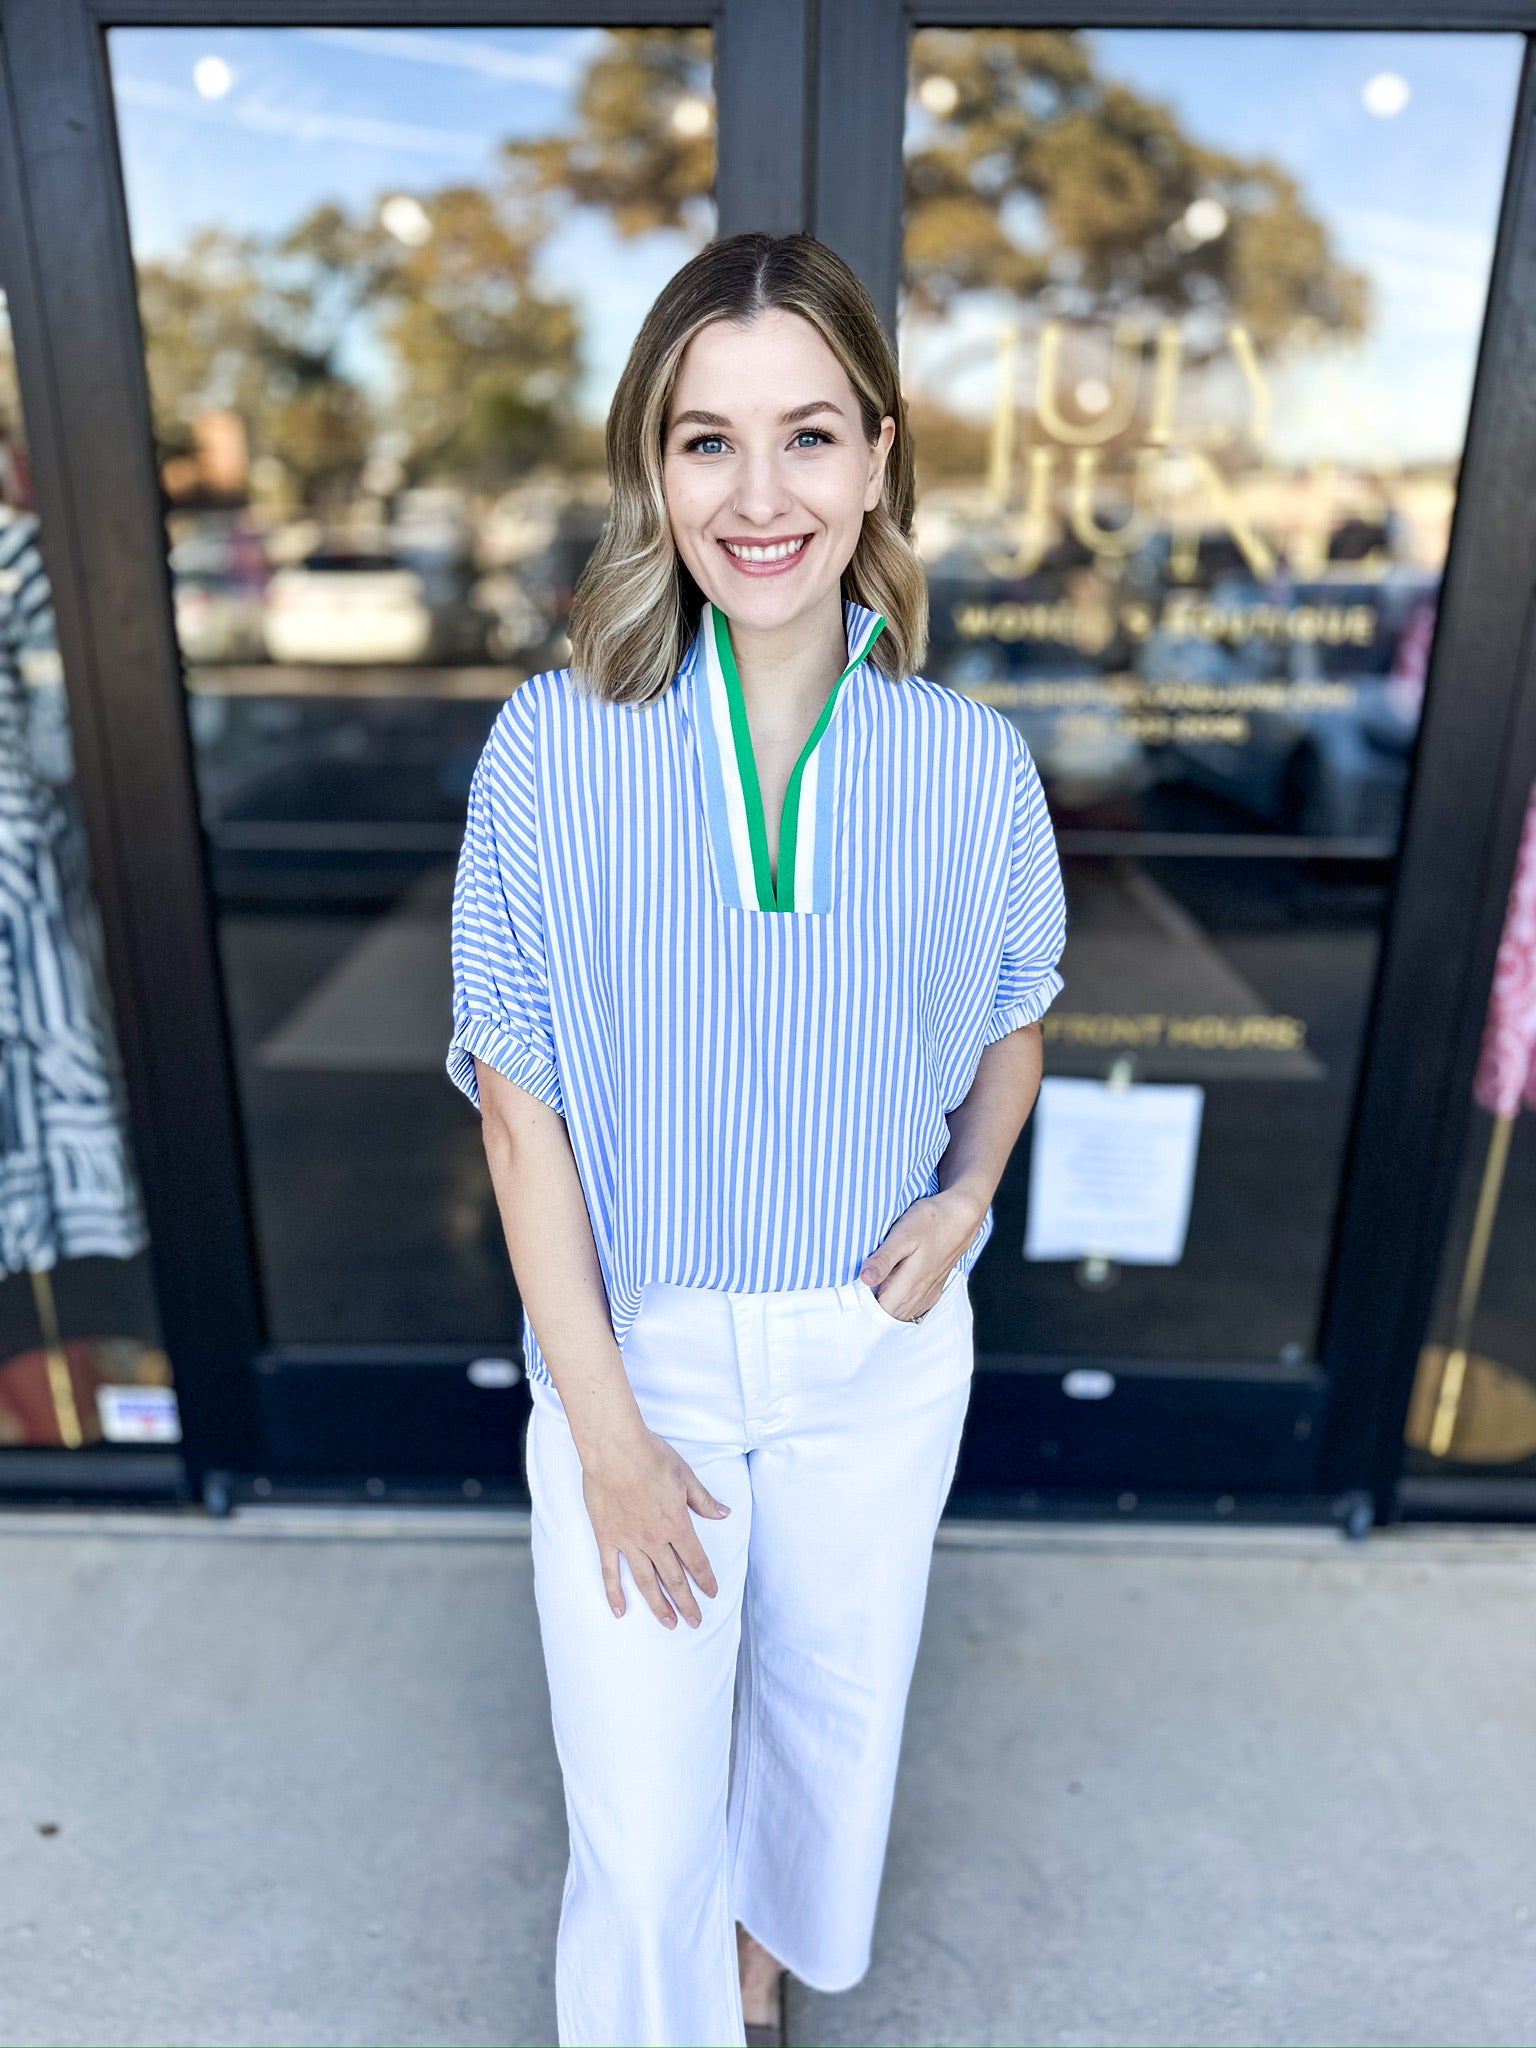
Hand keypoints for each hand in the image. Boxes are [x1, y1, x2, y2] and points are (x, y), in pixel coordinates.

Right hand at [580, 1423, 730, 1627]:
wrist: (614, 1449)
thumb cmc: (651, 1457)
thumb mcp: (686, 1475)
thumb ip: (703, 1500)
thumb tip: (724, 1514)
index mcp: (676, 1524)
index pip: (695, 1559)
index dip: (705, 1579)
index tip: (712, 1594)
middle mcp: (654, 1539)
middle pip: (674, 1577)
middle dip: (687, 1602)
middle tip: (695, 1622)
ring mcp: (628, 1541)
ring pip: (646, 1581)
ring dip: (659, 1605)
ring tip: (669, 1623)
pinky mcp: (606, 1537)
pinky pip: (610, 1571)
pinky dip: (614, 1592)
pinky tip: (620, 1610)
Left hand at [858, 1186, 985, 1322]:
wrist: (961, 1216)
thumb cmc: (930, 1221)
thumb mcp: (902, 1235)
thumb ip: (884, 1259)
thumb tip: (866, 1279)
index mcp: (908, 1285)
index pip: (878, 1312)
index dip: (863, 1305)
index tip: (853, 1290)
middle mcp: (919, 1296)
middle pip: (888, 1315)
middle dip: (871, 1306)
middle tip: (859, 1286)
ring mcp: (928, 1294)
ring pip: (901, 1313)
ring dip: (886, 1304)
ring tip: (873, 1285)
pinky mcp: (934, 1290)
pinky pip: (913, 1308)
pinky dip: (899, 1303)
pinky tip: (892, 1288)